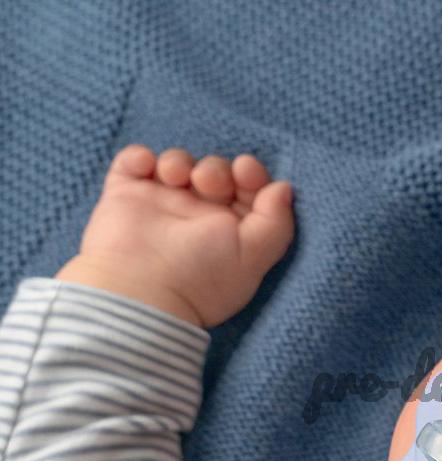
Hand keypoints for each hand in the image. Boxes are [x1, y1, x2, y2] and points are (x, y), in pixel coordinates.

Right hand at [56, 145, 294, 326]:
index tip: (246, 172)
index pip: (249, 191)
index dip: (252, 174)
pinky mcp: (126, 197)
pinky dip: (140, 157)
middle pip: (215, 172)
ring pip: (179, 163)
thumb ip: (276, 222)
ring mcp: (161, 206)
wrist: (139, 291)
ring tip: (174, 178)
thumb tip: (284, 189)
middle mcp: (197, 219)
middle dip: (216, 169)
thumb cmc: (201, 278)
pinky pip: (135, 162)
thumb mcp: (252, 255)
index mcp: (230, 233)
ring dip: (180, 160)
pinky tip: (146, 170)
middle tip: (208, 184)